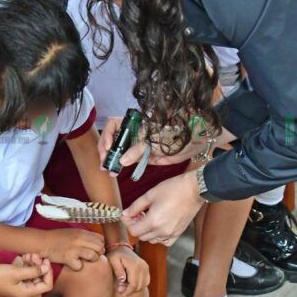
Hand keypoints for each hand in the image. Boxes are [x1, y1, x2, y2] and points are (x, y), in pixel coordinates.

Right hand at [0, 254, 53, 296]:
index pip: (47, 285)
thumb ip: (33, 271)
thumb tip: (46, 268)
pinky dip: (25, 264)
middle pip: (40, 278)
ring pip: (32, 273)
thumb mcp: (16, 272)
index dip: (48, 273)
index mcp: (27, 292)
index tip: (44, 262)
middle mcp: (24, 290)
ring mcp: (18, 285)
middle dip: (40, 265)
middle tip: (34, 255)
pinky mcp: (12, 279)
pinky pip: (24, 271)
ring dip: (33, 263)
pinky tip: (23, 256)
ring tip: (28, 254)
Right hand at [41, 228, 104, 270]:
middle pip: (99, 248)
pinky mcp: (67, 258)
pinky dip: (77, 267)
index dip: (99, 245)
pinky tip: (73, 264)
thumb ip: (84, 236)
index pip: (101, 239)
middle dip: (98, 254)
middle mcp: (79, 239)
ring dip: (90, 260)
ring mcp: (74, 249)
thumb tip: (97, 242)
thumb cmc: (57, 238)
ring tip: (84, 260)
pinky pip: (79, 266)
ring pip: (93, 256)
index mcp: (81, 232)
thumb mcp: (73, 232)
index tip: (95, 249)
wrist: (43, 242)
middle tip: (91, 257)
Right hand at [97, 116, 211, 173]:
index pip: (114, 124)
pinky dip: (120, 166)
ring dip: (111, 159)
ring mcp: (138, 145)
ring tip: (108, 169)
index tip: (109, 147)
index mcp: (136, 124)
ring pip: (118, 151)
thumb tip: (122, 161)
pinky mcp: (143, 156)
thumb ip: (138, 150)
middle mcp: (134, 133)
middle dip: (106, 149)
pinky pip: (128, 160)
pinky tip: (115, 172)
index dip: (108, 134)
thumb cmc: (174, 135)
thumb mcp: (155, 141)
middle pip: (113, 138)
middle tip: (105, 162)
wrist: (192, 143)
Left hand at [106, 245, 149, 295]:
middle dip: (130, 290)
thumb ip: (118, 270)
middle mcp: (143, 266)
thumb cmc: (114, 255)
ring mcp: (146, 267)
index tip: (120, 292)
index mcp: (134, 265)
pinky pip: (146, 281)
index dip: (127, 291)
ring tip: (125, 285)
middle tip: (121, 289)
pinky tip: (130, 282)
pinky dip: (139, 284)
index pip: (134, 284)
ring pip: (143, 285)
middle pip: (139, 286)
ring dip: (135, 288)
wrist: (120, 247)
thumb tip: (123, 280)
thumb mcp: (112, 261)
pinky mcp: (146, 268)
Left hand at [122, 171, 203, 244]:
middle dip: (136, 226)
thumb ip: (135, 206)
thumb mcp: (150, 194)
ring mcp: (171, 233)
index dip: (128, 223)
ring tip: (148, 218)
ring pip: (152, 240)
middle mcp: (162, 231)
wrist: (194, 189)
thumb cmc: (174, 189)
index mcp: (154, 221)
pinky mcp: (179, 233)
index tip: (127, 215)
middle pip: (141, 236)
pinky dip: (159, 237)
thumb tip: (126, 213)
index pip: (134, 231)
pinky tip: (159, 226)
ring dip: (147, 231)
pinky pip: (165, 241)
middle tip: (137, 214)